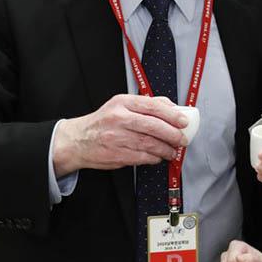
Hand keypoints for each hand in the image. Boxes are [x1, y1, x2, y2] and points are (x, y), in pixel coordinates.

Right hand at [52, 94, 188, 176]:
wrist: (77, 140)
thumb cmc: (103, 122)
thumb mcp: (120, 105)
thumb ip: (146, 104)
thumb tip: (172, 108)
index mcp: (122, 103)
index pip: (152, 106)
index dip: (172, 115)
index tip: (183, 121)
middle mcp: (119, 118)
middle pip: (153, 126)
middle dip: (172, 134)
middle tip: (182, 139)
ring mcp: (116, 137)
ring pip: (149, 143)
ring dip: (165, 149)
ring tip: (172, 150)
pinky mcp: (116, 154)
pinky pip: (141, 157)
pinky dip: (153, 158)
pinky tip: (158, 157)